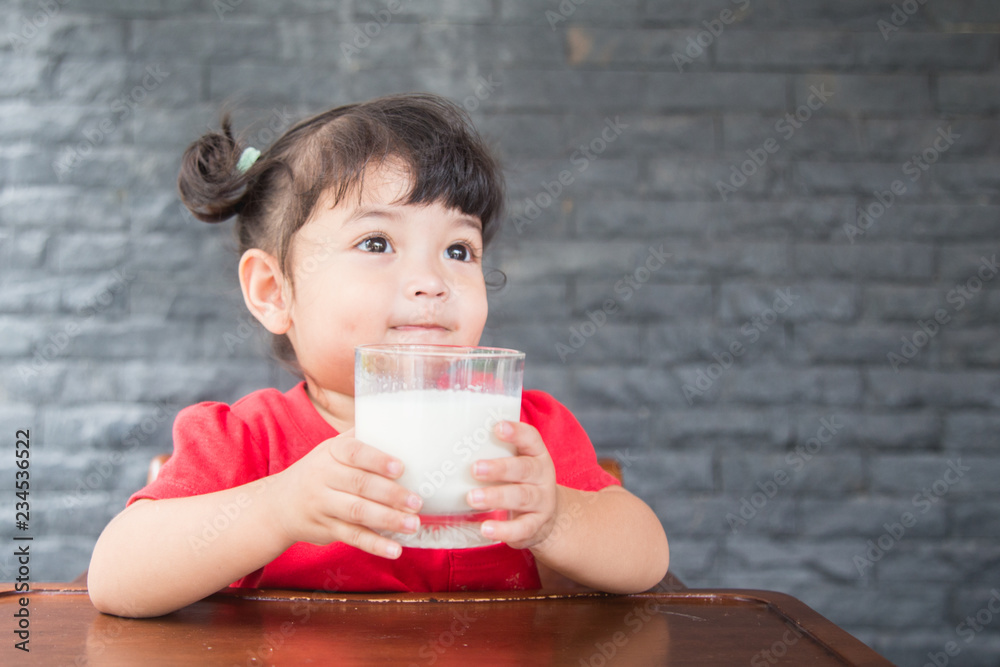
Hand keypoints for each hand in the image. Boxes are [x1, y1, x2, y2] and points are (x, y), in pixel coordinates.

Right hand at [268, 430, 422, 558]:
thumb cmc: (319, 471)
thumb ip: (361, 438)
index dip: (377, 460)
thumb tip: (399, 423)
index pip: (353, 452)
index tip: (400, 467)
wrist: (278, 505)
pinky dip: (374, 545)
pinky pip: (352, 537)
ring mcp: (323, 505)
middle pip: (359, 484)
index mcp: (330, 452)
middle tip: (417, 502)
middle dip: (390, 494)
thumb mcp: (331, 449)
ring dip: (388, 520)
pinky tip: (394, 550)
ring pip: (357, 512)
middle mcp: (323, 477)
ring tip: (413, 524)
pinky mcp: (326, 529)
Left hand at [466, 421, 557, 549]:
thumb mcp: (515, 464)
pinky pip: (522, 528)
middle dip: (499, 468)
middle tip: (474, 469)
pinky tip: (486, 528)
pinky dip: (504, 529)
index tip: (497, 427)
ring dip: (496, 497)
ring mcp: (542, 501)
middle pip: (524, 469)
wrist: (545, 515)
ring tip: (472, 498)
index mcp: (536, 455)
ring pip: (521, 497)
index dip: (516, 432)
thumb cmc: (519, 482)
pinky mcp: (536, 525)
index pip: (531, 438)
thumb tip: (451, 441)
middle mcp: (542, 476)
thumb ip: (493, 452)